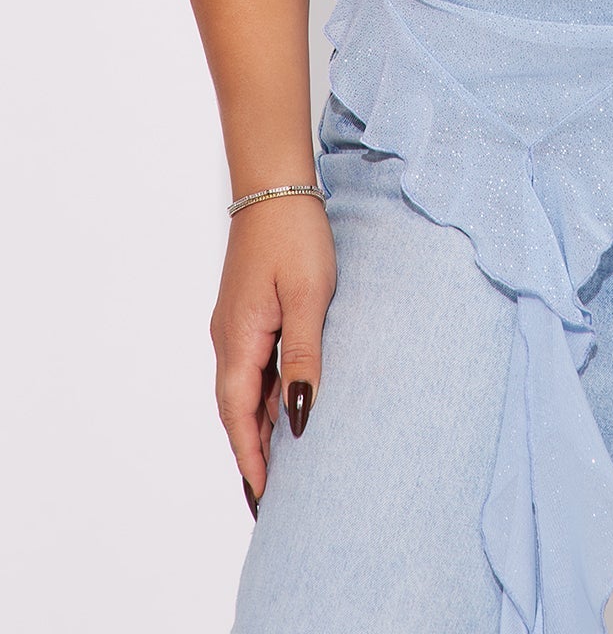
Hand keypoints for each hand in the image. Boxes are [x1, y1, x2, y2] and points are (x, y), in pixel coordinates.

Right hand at [211, 194, 336, 511]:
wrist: (275, 186)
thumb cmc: (296, 236)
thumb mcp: (310, 297)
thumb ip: (304, 357)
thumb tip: (299, 416)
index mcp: (239, 340)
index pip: (238, 416)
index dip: (251, 460)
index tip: (264, 500)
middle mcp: (228, 338)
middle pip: (237, 410)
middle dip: (253, 453)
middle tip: (274, 498)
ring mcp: (235, 325)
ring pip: (244, 389)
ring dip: (259, 425)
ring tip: (283, 464)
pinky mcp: (247, 312)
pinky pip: (253, 366)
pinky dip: (265, 394)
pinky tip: (286, 405)